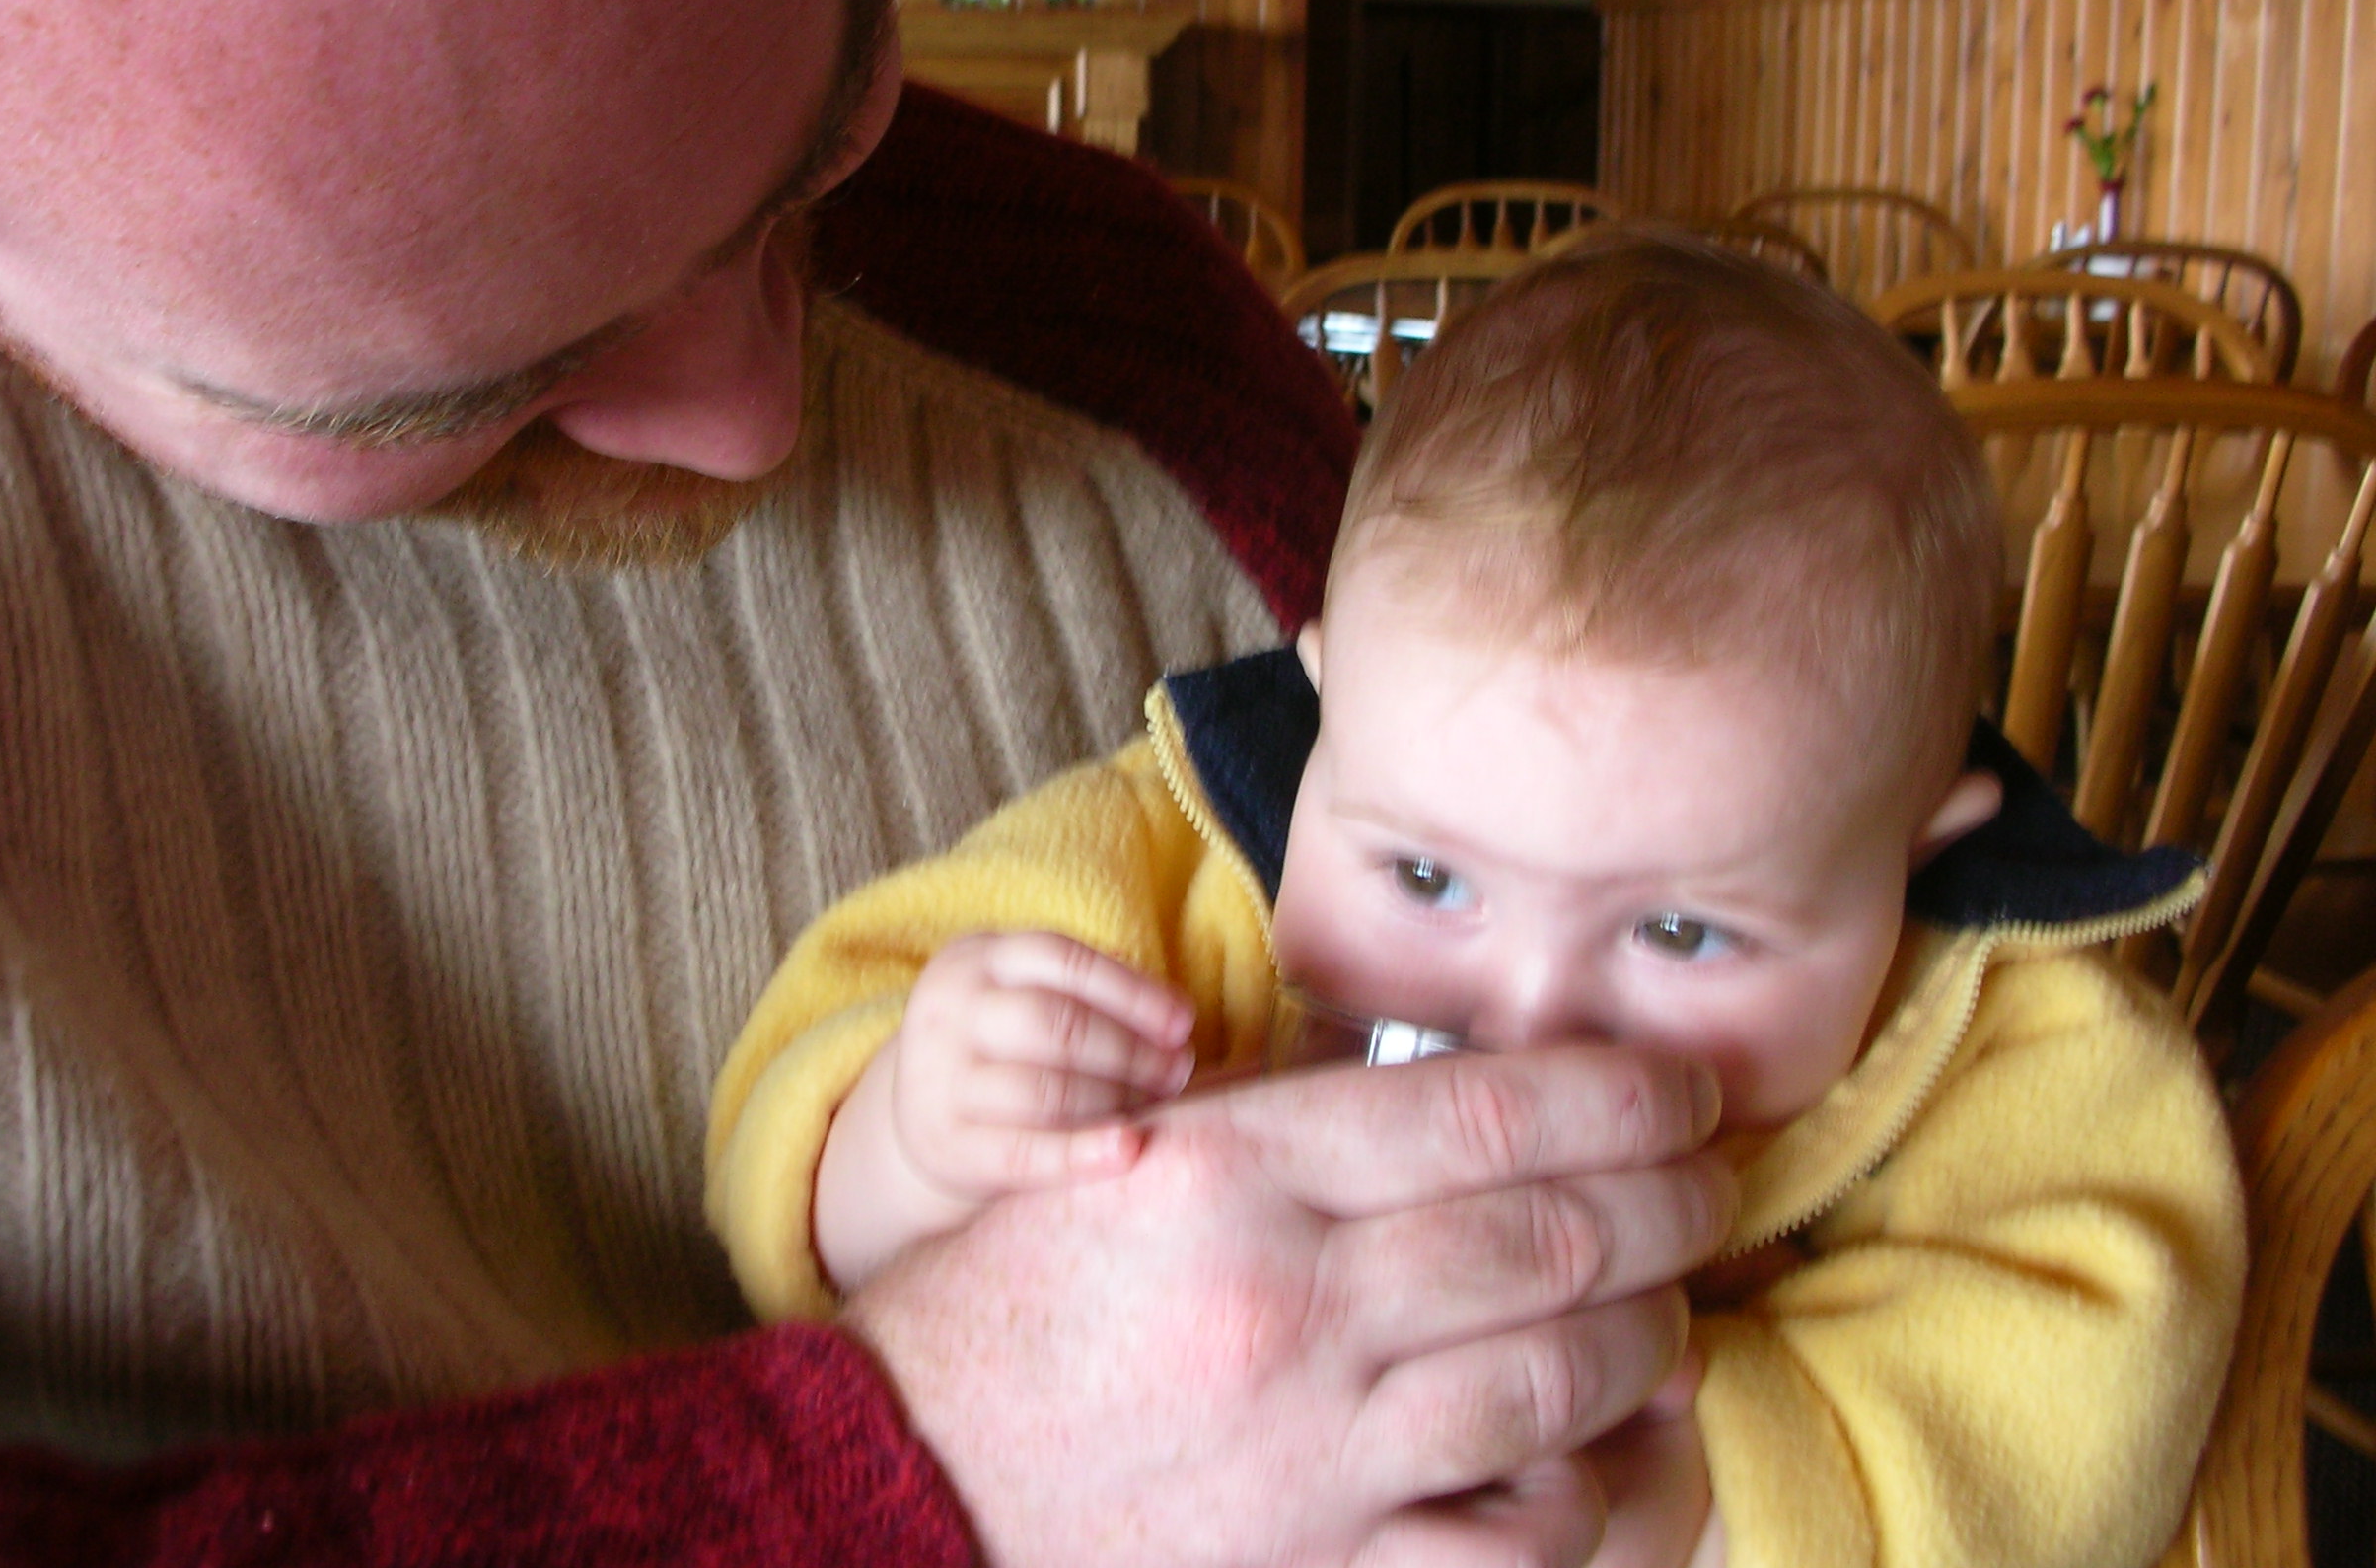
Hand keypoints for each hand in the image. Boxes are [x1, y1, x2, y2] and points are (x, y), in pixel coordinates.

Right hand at [815, 932, 1195, 1290]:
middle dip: (1129, 1050)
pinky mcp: (945, 1144)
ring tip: (1158, 1107)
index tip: (1184, 1023)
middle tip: (1177, 1071)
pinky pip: (1021, 1152)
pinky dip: (1080, 1153)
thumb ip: (1087, 994)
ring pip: (1043, 1091)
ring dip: (1116, 1099)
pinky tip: (1128, 1149)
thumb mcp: (1022, 993)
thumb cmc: (1003, 1044)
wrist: (918, 1109)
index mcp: (978, 959)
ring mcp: (939, 1080)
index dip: (1131, 991)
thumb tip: (1178, 1017)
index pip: (1063, 960)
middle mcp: (950, 1012)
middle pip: (1054, 1025)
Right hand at [849, 1043, 1736, 1567]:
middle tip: (1714, 1185)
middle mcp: (1289, 1302)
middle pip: (1548, 1237)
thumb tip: (1454, 1105)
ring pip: (1554, 1380)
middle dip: (1669, 1205)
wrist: (903, 1479)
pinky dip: (1584, 1491)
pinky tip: (1600, 1451)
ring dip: (1646, 1338)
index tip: (1682, 1093)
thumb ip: (1277, 1125)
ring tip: (1670, 1308)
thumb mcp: (1123, 1165)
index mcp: (1233, 1174)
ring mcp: (1315, 1450)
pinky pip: (1512, 1535)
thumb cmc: (1008, 1308)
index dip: (1620, 1097)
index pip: (1484, 1112)